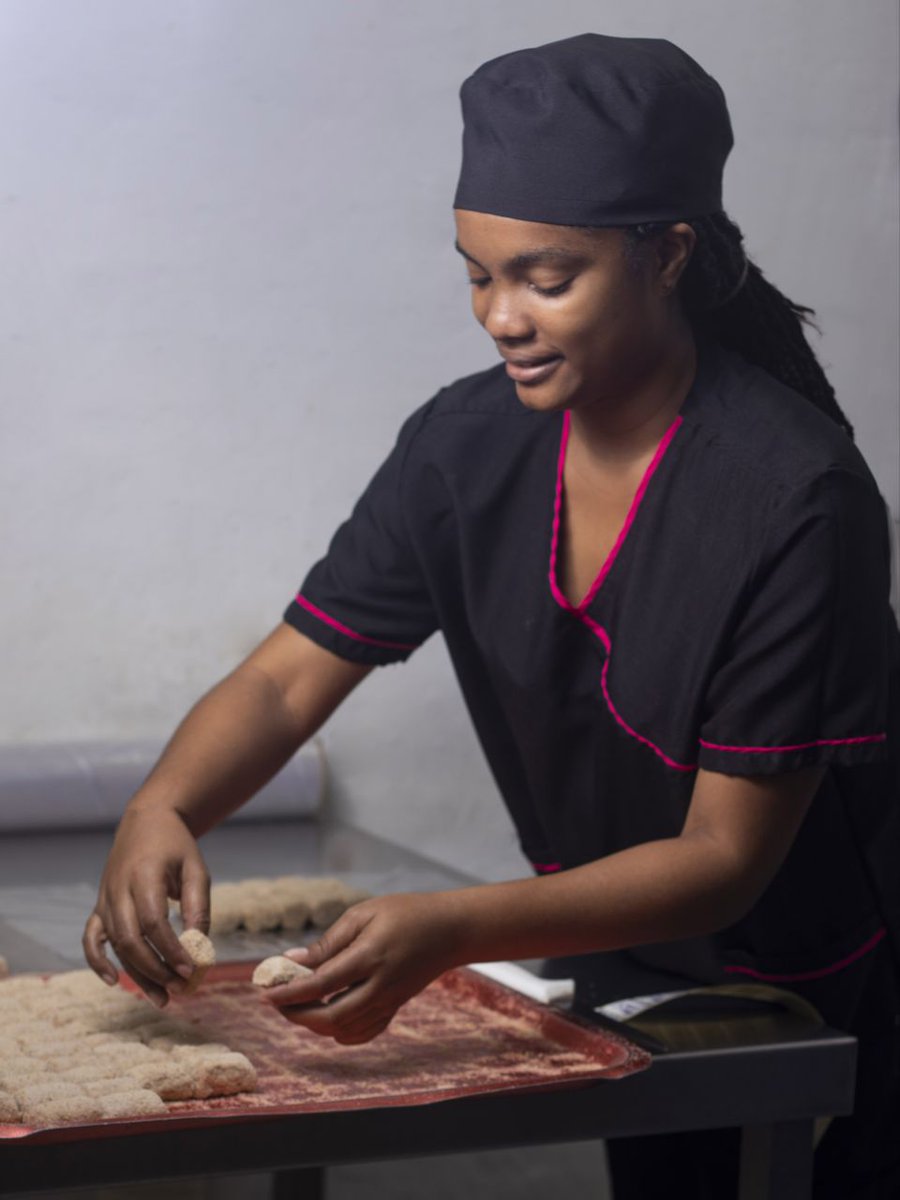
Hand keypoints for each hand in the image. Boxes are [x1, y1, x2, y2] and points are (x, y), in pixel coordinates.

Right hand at [82, 804, 209, 1006]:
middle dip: (155, 969)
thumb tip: (199, 946)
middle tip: (180, 988)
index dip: (170, 949)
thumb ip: (197, 905)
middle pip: (130, 939)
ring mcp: (105, 898)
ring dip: (137, 974)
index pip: (153, 921)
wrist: (147, 821)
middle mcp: (118, 888)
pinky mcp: (99, 906)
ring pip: (114, 945)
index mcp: (144, 874)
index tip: (190, 969)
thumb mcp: (195, 868)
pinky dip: (97, 962)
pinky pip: (91, 939)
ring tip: (162, 998)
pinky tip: (114, 981)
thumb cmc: (176, 846)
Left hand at [261, 891, 462, 1043]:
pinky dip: (342, 1033)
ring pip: (346, 1029)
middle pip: (331, 1017)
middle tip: (277, 1003)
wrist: (451, 930)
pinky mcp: (396, 1007)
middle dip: (297, 1015)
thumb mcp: (365, 913)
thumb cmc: (406, 912)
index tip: (265, 992)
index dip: (290, 992)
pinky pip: (365, 1032)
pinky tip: (328, 1021)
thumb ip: (330, 941)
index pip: (321, 984)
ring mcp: (390, 1000)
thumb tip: (294, 961)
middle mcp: (380, 985)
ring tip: (297, 1006)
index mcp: (370, 956)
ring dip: (315, 1024)